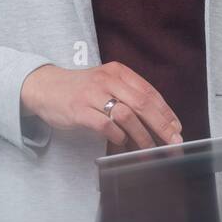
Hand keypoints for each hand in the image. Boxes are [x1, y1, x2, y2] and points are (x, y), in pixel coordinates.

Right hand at [21, 62, 182, 149]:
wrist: (45, 87)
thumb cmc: (81, 89)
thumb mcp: (106, 83)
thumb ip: (128, 96)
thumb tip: (158, 120)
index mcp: (118, 71)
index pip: (149, 92)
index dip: (166, 112)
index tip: (177, 128)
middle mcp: (107, 80)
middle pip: (143, 104)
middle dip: (162, 126)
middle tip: (173, 142)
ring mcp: (92, 94)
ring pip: (127, 116)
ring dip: (142, 136)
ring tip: (150, 149)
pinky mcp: (79, 110)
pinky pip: (106, 125)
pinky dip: (118, 136)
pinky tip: (121, 142)